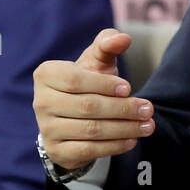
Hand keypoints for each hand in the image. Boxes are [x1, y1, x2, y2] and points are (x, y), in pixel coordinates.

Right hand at [32, 28, 154, 171]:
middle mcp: (41, 102)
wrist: (73, 117)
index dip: (104, 84)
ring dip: (124, 128)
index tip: (129, 88)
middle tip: (148, 109)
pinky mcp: (56, 150)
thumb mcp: (96, 61)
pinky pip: (88, 150)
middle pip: (87, 106)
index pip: (75, 79)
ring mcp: (46, 129)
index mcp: (46, 74)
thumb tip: (124, 38)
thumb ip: (108, 45)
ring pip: (91, 130)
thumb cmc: (87, 81)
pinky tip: (132, 140)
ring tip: (148, 125)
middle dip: (122, 108)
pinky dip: (114, 146)